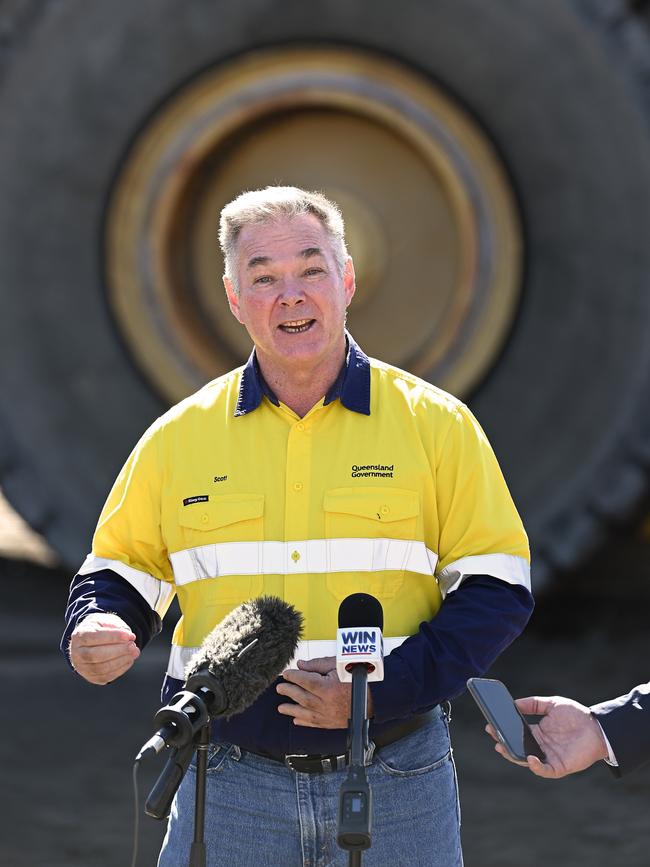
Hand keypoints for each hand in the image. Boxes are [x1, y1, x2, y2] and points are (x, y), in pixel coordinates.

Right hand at [69, 613, 139, 684]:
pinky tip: (129, 660)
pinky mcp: (91, 677)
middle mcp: (77, 653)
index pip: (94, 637)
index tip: (128, 636)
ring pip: (101, 668)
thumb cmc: (100, 628)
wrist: (91, 641)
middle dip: (118, 651)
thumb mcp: (105, 620)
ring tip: (134, 652)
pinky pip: (106, 677)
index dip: (113, 637)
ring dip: (121, 661)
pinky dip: (120, 669)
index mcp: (79, 635)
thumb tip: (129, 637)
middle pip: (96, 655)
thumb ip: (116, 626)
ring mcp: (82, 667)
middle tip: (133, 646)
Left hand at [276, 656, 374, 728]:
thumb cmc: (359, 678)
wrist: (376, 696)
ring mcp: (329, 715)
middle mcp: (326, 703)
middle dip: (289, 691)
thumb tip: (301, 665)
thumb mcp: (339, 664)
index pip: (305, 681)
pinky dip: (303, 722)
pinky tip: (296, 719)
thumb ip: (318, 664)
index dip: (293, 676)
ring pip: (305, 713)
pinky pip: (314, 724)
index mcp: (328, 687)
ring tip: (281, 707)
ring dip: (291, 709)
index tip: (286, 674)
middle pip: (302, 697)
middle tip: (280, 688)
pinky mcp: (333, 723)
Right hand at [486, 695, 608, 778]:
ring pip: (526, 760)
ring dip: (514, 755)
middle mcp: (541, 746)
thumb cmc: (576, 714)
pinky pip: (544, 770)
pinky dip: (536, 766)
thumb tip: (513, 703)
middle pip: (518, 747)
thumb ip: (533, 704)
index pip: (516, 733)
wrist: (598, 726)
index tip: (491, 723)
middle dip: (503, 742)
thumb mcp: (551, 704)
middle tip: (492, 734)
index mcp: (538, 732)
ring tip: (502, 746)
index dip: (504, 729)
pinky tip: (529, 758)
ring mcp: (549, 757)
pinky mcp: (559, 766)